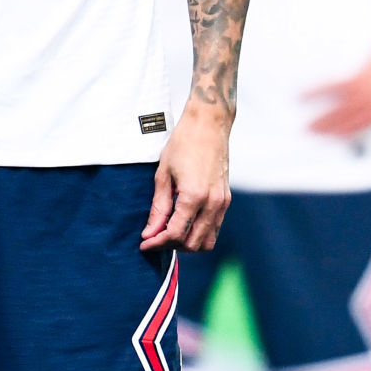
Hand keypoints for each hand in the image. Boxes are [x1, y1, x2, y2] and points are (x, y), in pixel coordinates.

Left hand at [141, 104, 231, 251]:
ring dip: (187, 243)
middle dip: (171, 245)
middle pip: (192, 244)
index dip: (158, 242)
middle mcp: (212, 203)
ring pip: (207, 241)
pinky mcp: (226, 199)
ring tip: (169, 232)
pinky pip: (214, 228)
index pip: (176, 234)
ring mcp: (222, 202)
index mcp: (194, 196)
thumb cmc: (183, 144)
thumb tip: (150, 232)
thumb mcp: (163, 174)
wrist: (208, 125)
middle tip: (155, 237)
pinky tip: (184, 222)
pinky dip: (199, 233)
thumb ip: (158, 207)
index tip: (145, 243)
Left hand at [307, 50, 370, 136]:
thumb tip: (344, 67)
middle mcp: (363, 97)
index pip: (326, 88)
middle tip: (304, 129)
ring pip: (350, 124)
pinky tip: (345, 138)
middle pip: (336, 114)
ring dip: (333, 132)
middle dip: (319, 123)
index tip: (296, 97)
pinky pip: (367, 127)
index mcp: (356, 80)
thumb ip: (356, 68)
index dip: (310, 94)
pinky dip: (355, 134)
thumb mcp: (369, 60)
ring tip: (320, 137)